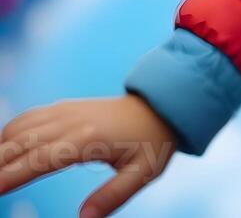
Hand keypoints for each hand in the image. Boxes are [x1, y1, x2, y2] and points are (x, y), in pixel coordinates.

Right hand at [0, 94, 176, 217]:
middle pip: (21, 143)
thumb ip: (113, 196)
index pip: (41, 159)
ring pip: (19, 128)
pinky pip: (27, 118)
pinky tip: (1, 151)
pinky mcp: (63, 108)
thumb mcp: (143, 173)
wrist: (163, 104)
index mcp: (89, 139)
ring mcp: (66, 111)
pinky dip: (8, 134)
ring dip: (0, 148)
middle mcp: (72, 122)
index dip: (13, 174)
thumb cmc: (153, 142)